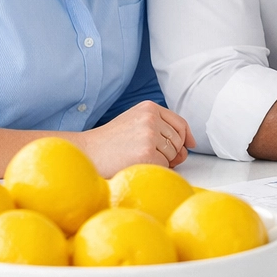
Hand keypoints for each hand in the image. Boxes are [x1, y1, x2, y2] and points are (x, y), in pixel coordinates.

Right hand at [80, 101, 195, 175]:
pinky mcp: (147, 153)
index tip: (189, 145)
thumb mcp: (135, 124)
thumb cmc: (111, 142)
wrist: (87, 151)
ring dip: (161, 161)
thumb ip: (161, 131)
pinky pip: (164, 165)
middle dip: (171, 153)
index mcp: (149, 108)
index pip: (179, 123)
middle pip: (178, 141)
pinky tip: (136, 164)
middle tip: (149, 157)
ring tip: (138, 158)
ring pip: (173, 154)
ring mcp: (149, 135)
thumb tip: (186, 150)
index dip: (186, 136)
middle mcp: (151, 118)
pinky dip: (154, 169)